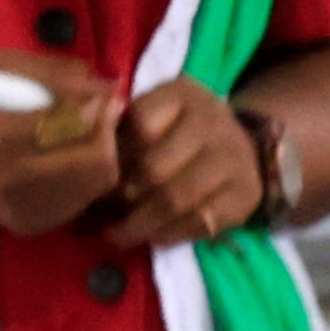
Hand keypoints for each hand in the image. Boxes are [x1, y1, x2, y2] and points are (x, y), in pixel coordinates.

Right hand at [0, 51, 122, 235]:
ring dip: (102, 155)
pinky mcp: (28, 222)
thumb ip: (60, 75)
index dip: (100, 110)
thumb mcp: (6, 68)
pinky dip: (86, 176)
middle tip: (102, 116)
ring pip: (96, 185)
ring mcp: (20, 207)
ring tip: (83, 135)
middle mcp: (11, 179)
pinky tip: (68, 159)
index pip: (74, 128)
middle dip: (108, 134)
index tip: (102, 96)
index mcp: (0, 137)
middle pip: (97, 164)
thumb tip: (113, 86)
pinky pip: (81, 201)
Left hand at [96, 78, 265, 249]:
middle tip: (105, 210)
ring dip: (140, 224)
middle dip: (123, 195)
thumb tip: (83, 165)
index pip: (139, 124)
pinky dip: (170, 234)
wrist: (245, 146)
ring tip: (119, 234)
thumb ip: (121, 129)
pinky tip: (153, 235)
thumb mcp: (153, 115)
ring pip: (175, 199)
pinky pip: (200, 222)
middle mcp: (214, 122)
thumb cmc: (180, 132)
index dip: (113, 155)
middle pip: (155, 168)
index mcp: (184, 95)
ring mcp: (235, 159)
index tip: (97, 174)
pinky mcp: (246, 194)